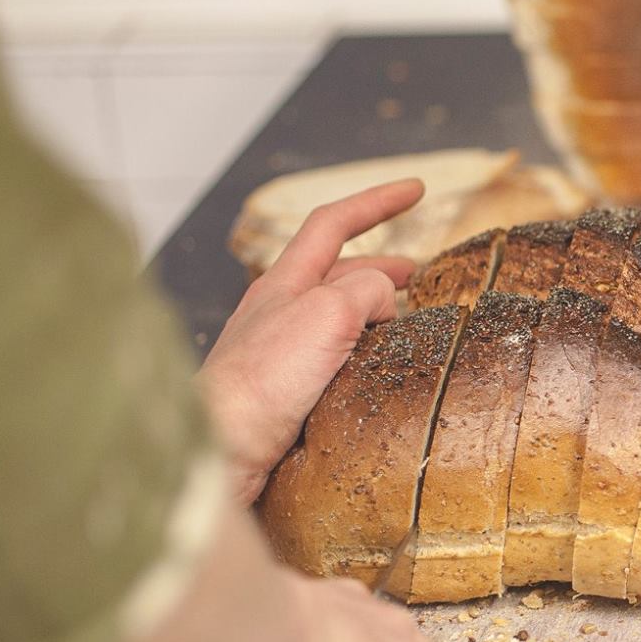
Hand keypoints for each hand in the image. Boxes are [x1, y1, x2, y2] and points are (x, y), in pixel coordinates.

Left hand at [198, 181, 424, 505]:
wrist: (219, 452)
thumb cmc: (261, 382)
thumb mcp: (327, 312)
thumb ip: (365, 291)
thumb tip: (384, 304)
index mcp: (285, 282)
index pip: (333, 223)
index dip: (378, 202)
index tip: (416, 189)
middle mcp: (279, 313)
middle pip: (340, 273)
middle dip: (383, 267)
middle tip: (421, 276)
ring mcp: (281, 356)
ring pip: (339, 321)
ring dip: (376, 316)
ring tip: (408, 330)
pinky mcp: (287, 396)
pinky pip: (335, 364)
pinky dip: (363, 358)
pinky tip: (380, 377)